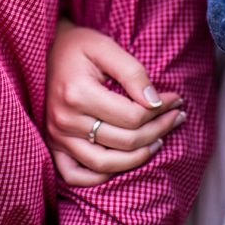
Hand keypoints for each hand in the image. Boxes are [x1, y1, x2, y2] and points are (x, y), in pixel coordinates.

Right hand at [46, 18, 186, 186]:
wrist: (49, 50)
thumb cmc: (79, 47)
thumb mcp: (106, 47)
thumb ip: (132, 72)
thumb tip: (156, 103)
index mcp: (77, 93)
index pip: (132, 117)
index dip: (161, 111)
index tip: (175, 100)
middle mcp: (64, 119)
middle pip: (124, 141)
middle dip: (159, 131)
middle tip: (175, 117)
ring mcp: (57, 135)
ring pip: (104, 164)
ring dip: (138, 158)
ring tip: (157, 142)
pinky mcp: (53, 144)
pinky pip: (75, 175)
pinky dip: (99, 177)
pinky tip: (121, 162)